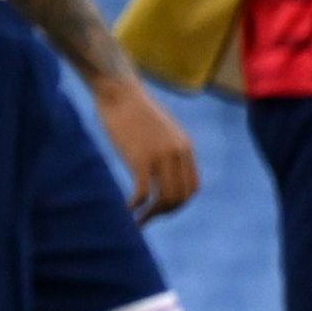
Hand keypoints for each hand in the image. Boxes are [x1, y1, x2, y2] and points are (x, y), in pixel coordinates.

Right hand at [94, 81, 200, 220]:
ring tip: (138, 219)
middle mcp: (177, 153)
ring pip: (164, 199)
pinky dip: (136, 207)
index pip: (193, 187)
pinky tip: (127, 210)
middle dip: (165, 212)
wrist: (118, 90)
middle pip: (180, 197)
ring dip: (152, 215)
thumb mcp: (161, 128)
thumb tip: (162, 165)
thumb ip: (167, 146)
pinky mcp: (139, 158)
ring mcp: (160, 157)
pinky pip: (143, 193)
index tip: (161, 207)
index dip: (179, 203)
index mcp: (185, 147)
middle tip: (147, 217)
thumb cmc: (133, 107)